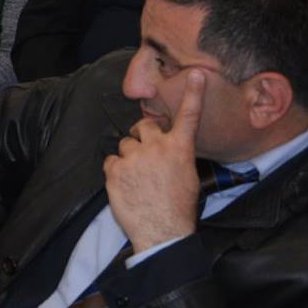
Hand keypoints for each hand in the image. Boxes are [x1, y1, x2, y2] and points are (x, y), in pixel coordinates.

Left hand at [105, 67, 205, 252]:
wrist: (163, 233)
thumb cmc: (179, 208)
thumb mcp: (188, 176)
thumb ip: (176, 153)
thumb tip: (167, 143)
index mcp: (180, 149)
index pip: (188, 116)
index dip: (193, 94)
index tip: (195, 74)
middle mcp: (157, 148)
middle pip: (144, 127)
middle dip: (143, 137)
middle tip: (147, 157)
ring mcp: (134, 158)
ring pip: (125, 145)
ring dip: (129, 157)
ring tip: (138, 178)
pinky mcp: (114, 169)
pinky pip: (111, 160)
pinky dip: (116, 171)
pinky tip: (126, 186)